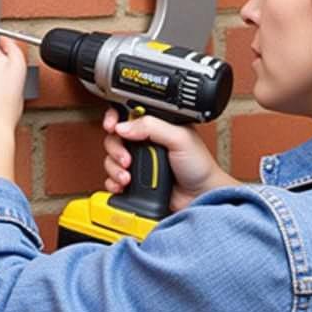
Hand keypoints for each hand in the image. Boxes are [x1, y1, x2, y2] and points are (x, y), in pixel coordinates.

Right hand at [102, 107, 238, 210]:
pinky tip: (123, 184)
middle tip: (126, 159)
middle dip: (115, 149)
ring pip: (111, 158)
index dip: (114, 118)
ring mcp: (138, 161)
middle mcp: (144, 142)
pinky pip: (112, 178)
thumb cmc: (199, 166)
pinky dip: (113, 181)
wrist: (201, 196)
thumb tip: (123, 126)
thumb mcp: (179, 138)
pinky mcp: (135, 180)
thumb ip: (152, 127)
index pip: (127, 115)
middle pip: (114, 137)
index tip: (111, 126)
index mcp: (155, 125)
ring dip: (114, 167)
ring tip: (128, 176)